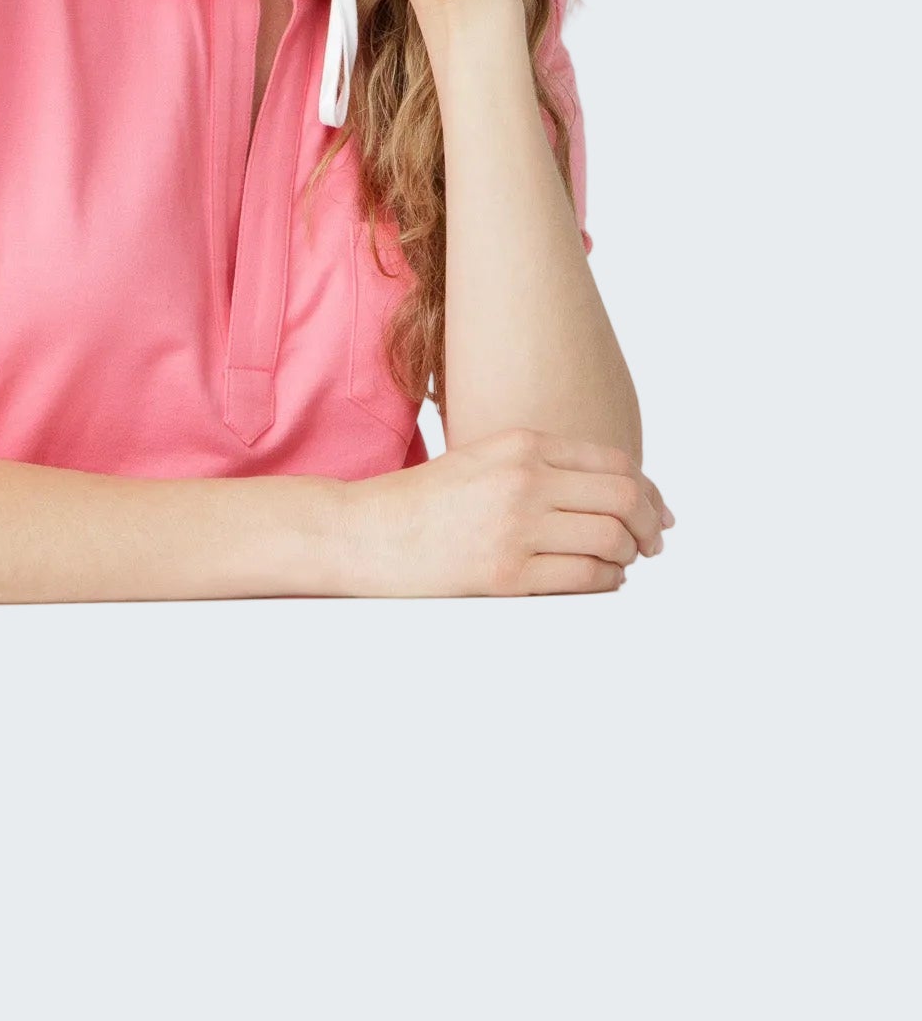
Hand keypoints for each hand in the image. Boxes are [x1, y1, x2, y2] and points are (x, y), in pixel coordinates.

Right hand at [335, 426, 675, 597]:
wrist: (365, 533)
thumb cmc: (423, 503)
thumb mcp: (485, 461)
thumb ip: (540, 467)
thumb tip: (613, 493)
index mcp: (521, 443)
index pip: (614, 462)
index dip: (649, 491)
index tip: (659, 513)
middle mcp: (525, 478)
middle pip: (624, 498)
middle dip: (650, 526)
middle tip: (654, 544)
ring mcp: (517, 526)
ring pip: (611, 539)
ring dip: (628, 556)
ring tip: (621, 563)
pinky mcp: (507, 573)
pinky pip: (585, 578)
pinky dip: (606, 582)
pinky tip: (598, 580)